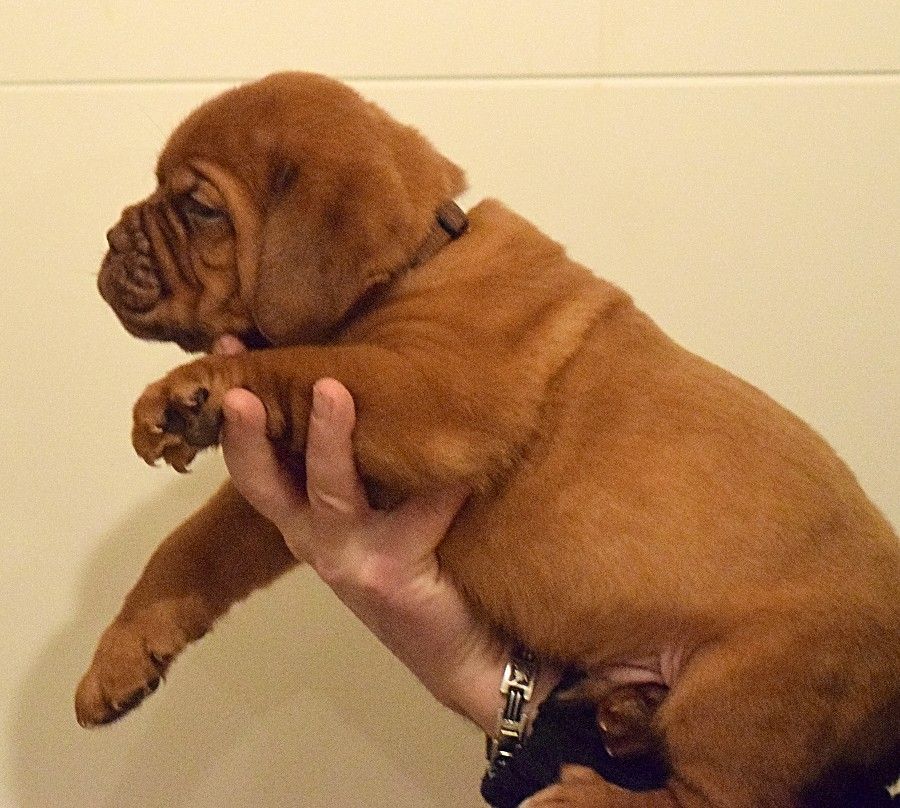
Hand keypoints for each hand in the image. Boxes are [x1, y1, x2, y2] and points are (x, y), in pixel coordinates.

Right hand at [214, 336, 511, 730]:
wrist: (453, 646)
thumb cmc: (410, 564)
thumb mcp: (369, 514)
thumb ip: (357, 466)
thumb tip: (359, 377)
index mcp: (301, 518)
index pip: (255, 460)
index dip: (235, 411)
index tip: (224, 349)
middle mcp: (313, 538)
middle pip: (265, 483)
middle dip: (248, 434)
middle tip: (240, 387)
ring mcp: (349, 558)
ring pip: (331, 492)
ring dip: (330, 439)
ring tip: (334, 389)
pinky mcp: (392, 574)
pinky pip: (419, 513)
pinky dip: (442, 484)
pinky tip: (462, 461)